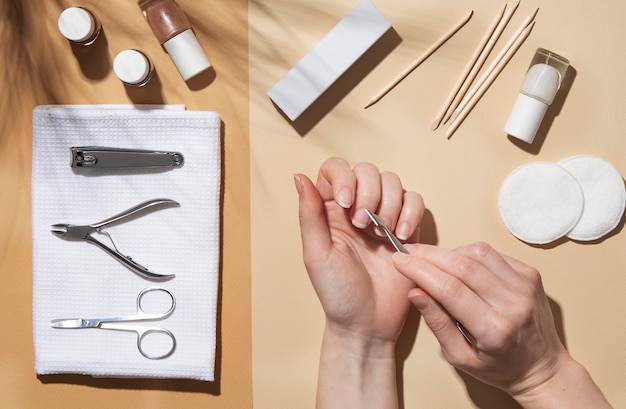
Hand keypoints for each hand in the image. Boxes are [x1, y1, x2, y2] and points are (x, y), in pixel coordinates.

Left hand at [295, 157, 423, 343]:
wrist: (368, 324)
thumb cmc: (338, 294)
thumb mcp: (316, 254)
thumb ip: (309, 214)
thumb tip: (298, 176)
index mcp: (329, 210)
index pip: (335, 169)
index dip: (344, 177)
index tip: (347, 204)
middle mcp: (356, 208)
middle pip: (367, 170)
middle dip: (369, 193)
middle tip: (365, 225)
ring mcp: (383, 216)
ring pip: (392, 181)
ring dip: (391, 202)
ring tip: (385, 233)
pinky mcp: (407, 227)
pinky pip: (415, 200)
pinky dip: (412, 212)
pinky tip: (403, 235)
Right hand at [393, 242, 611, 407]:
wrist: (542, 367)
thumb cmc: (499, 367)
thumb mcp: (459, 356)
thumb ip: (437, 322)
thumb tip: (415, 292)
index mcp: (494, 330)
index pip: (449, 289)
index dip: (420, 271)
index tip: (399, 261)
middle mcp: (514, 304)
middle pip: (463, 265)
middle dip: (429, 255)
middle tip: (409, 253)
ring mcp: (525, 286)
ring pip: (478, 252)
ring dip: (450, 252)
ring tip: (435, 262)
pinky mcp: (531, 274)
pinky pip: (493, 253)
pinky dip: (471, 254)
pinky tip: (461, 265)